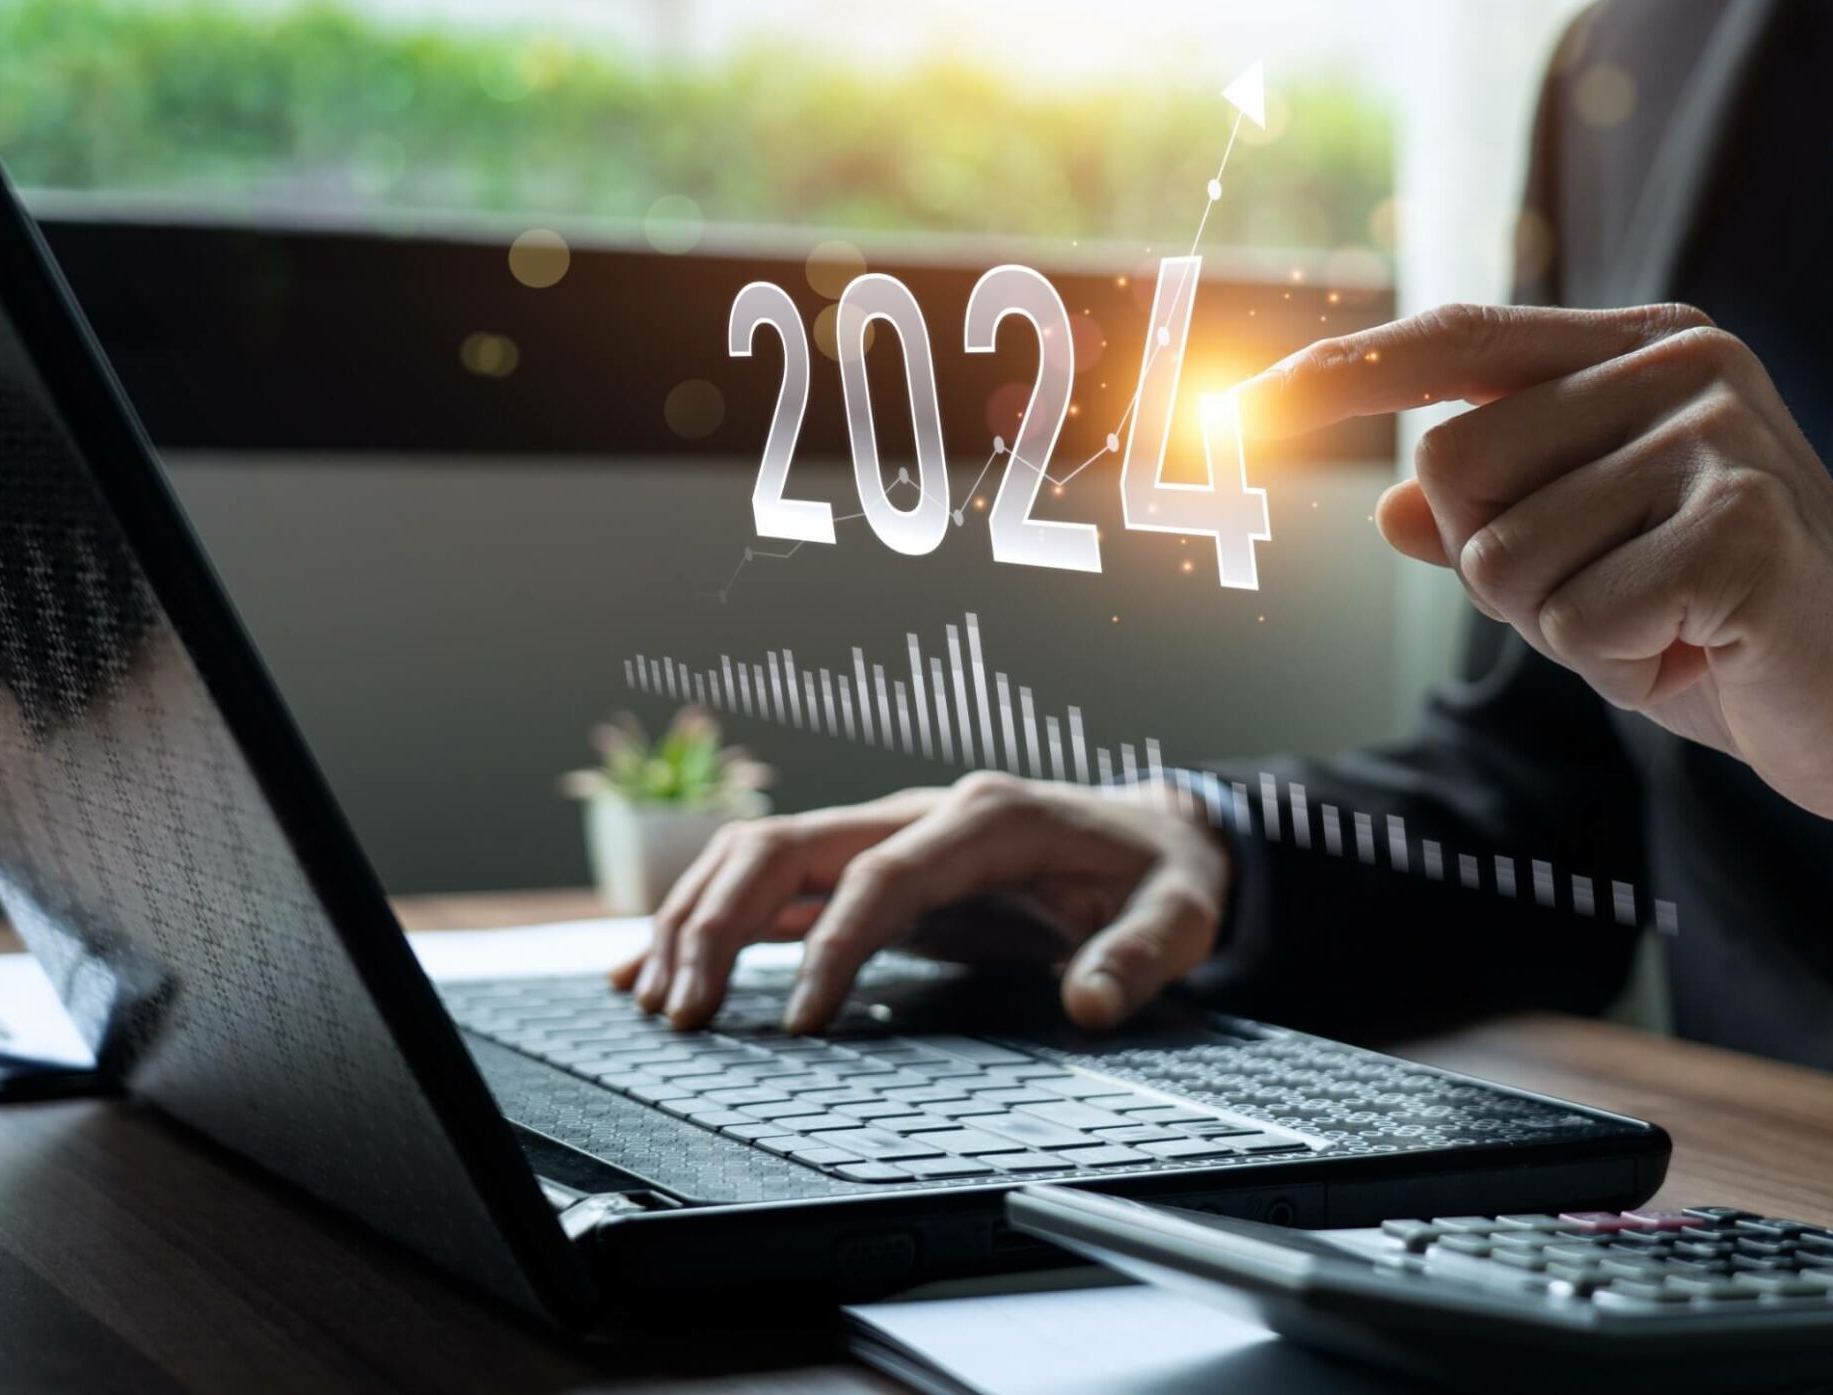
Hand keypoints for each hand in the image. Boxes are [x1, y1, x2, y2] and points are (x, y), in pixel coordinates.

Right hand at [608, 774, 1229, 1030]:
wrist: (1161, 834)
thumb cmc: (1162, 873)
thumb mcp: (1178, 914)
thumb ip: (1137, 956)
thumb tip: (1090, 1004)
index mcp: (989, 816)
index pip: (883, 875)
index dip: (833, 945)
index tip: (800, 1021)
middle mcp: (924, 812)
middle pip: (791, 844)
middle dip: (722, 923)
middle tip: (684, 1015)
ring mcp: (892, 831)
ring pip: (764, 853)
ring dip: (700, 917)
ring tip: (653, 1000)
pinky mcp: (876, 863)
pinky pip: (777, 881)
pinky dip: (713, 917)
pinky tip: (659, 965)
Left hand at [1231, 303, 1832, 897]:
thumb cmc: (1733, 636)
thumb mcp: (1594, 571)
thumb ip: (1500, 522)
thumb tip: (1387, 500)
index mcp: (1645, 349)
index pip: (1460, 339)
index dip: (1346, 373)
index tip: (1240, 407)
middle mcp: (1682, 363)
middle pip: (1457, 465)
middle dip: (1510, 573)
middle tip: (1629, 606)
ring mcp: (1717, 434)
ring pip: (1507, 558)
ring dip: (1572, 634)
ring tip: (1674, 633)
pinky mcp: (1741, 522)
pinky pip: (1579, 621)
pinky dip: (1624, 671)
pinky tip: (1708, 655)